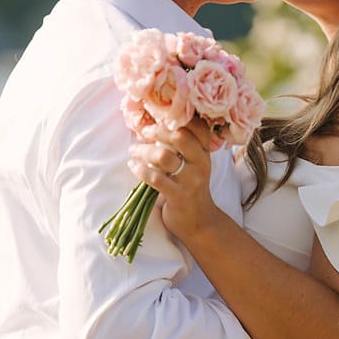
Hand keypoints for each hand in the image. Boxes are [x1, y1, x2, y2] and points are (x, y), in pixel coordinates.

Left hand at [128, 117, 217, 239]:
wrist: (199, 221)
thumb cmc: (190, 189)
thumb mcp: (194, 166)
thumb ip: (182, 148)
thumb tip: (154, 125)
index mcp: (205, 154)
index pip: (199, 127)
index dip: (180, 118)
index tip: (162, 118)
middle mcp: (201, 164)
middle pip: (180, 136)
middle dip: (157, 130)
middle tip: (144, 132)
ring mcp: (191, 180)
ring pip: (164, 156)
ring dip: (143, 151)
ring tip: (134, 151)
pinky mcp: (178, 196)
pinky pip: (155, 178)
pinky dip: (140, 169)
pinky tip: (134, 166)